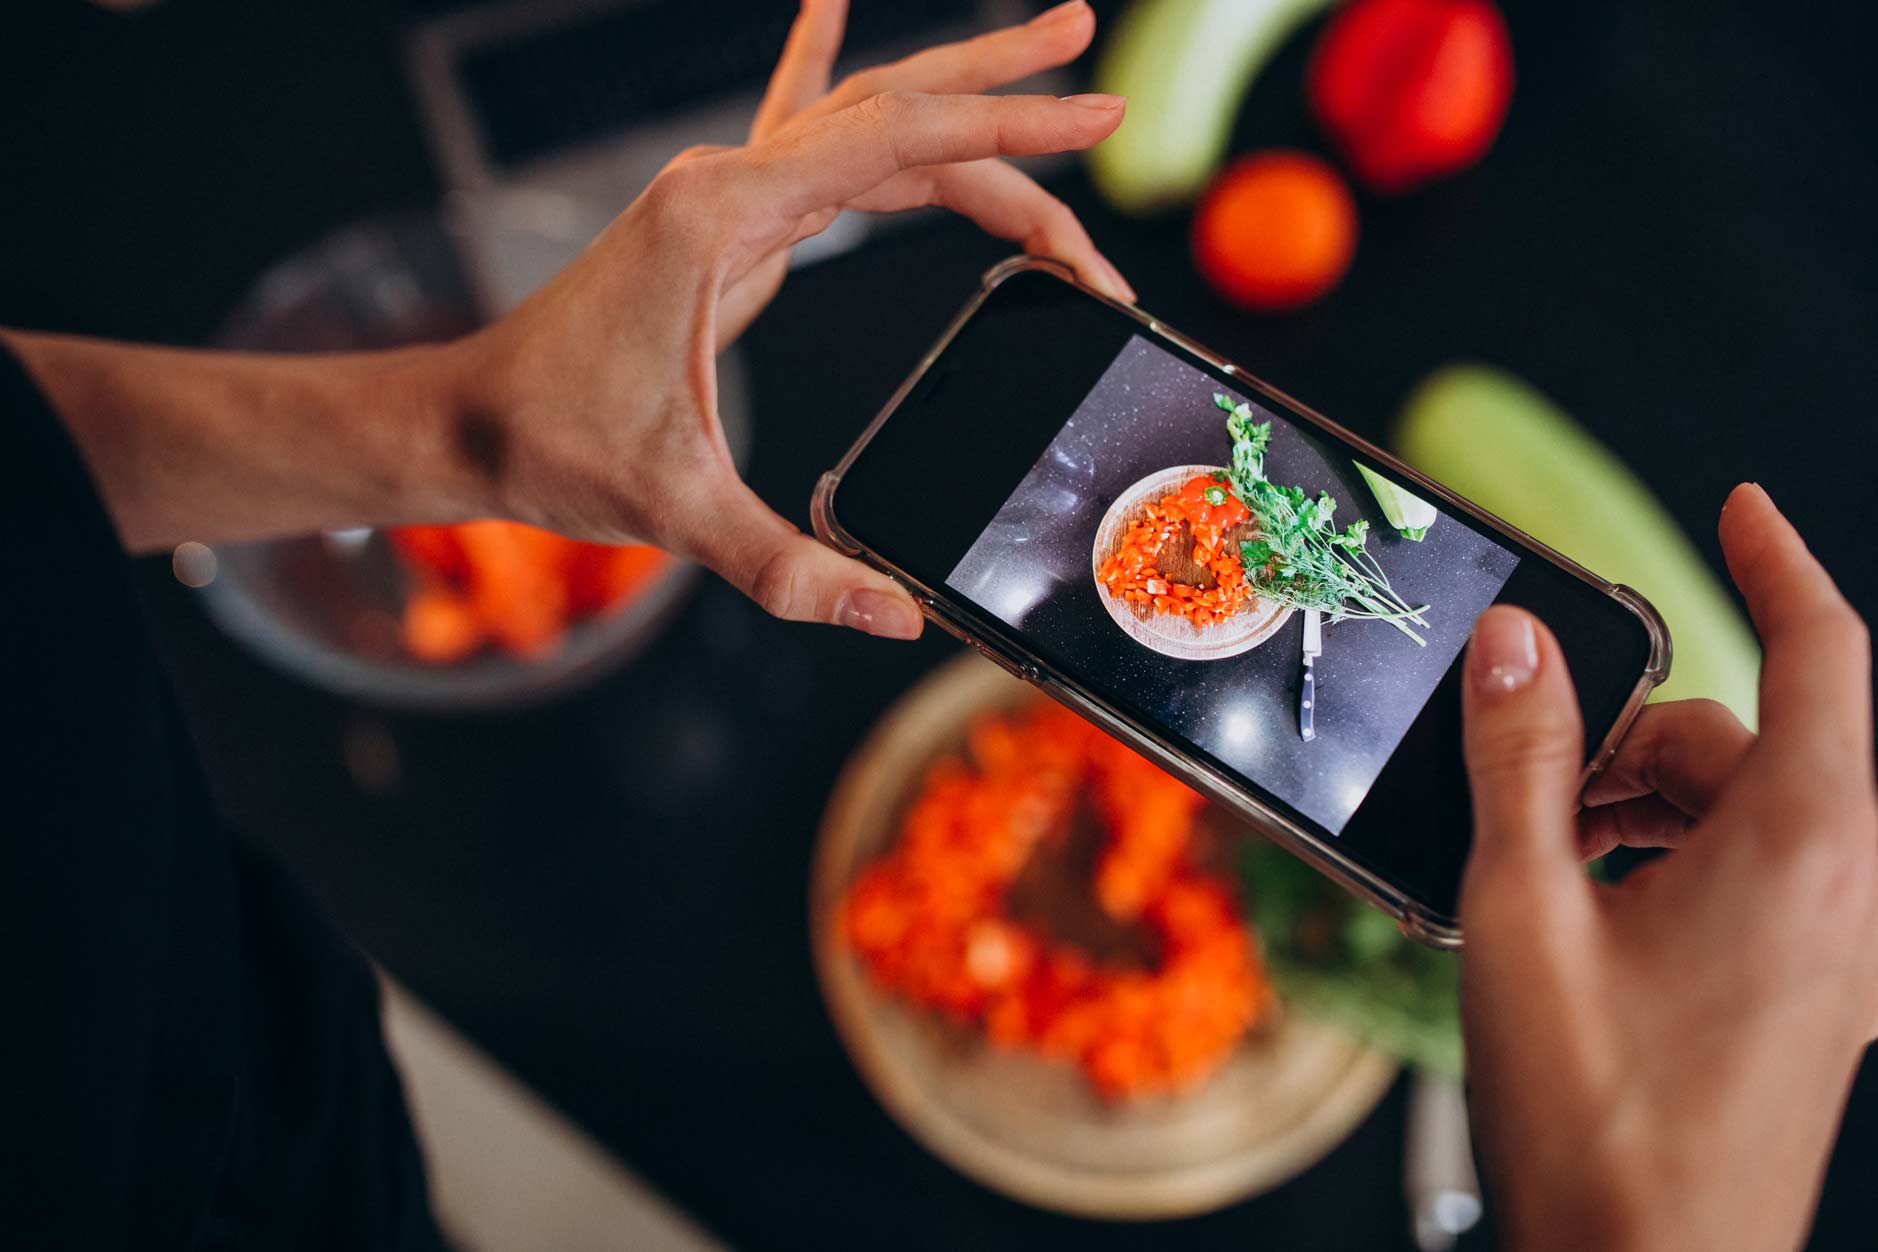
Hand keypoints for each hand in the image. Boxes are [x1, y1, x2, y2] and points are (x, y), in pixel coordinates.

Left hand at [448, 0, 1129, 638]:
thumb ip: (787, 569)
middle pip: (892, 112)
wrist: (466, 422)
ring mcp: (720, 194)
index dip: (1008, 133)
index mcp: (724, 218)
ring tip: (1039, 56)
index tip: (1094, 117)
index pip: (897, 147)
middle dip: (1001, 88)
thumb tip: (893, 616)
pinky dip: (820, 66)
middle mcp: (726, 183)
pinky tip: (825, 5)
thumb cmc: (553, 447)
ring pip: (860, 122)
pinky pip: (791, 128)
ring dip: (950, 91)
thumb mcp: (678, 511)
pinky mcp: (715, 223)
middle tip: (1090, 62)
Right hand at [1457, 484, 1875, 1251]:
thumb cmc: (1596, 1112)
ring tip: (1538, 864)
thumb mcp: (1523, 911)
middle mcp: (1843, 890)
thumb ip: (1518, 760)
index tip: (1743, 506)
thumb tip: (1513, 644)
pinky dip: (1662, 861)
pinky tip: (1578, 910)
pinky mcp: (1806, 993)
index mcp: (1803, 849)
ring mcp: (1832, 949)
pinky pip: (1748, 874)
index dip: (1778, 565)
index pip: (1823, 654)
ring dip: (1636, 806)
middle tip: (1526, 776)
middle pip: (1746, 739)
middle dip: (1632, 734)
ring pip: (1740, 809)